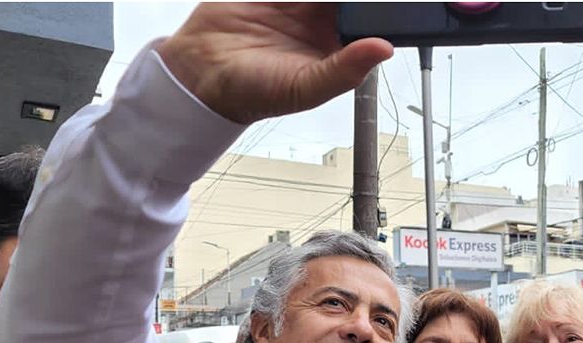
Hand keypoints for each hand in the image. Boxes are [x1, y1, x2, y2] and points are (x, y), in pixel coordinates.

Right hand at [156, 3, 393, 123]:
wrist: (199, 75)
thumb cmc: (253, 93)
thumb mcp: (305, 87)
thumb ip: (345, 70)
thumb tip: (383, 49)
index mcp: (337, 47)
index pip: (366, 18)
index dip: (374, 7)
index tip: (375, 1)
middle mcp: (320, 21)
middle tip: (327, 1)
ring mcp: (296, 2)